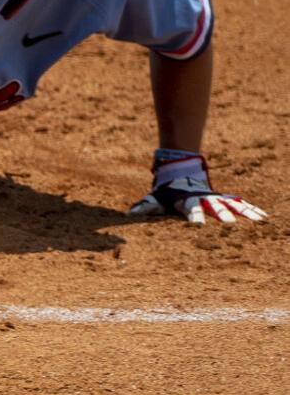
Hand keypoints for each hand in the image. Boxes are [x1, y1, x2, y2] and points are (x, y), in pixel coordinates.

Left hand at [129, 177, 267, 224]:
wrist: (181, 169)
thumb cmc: (167, 190)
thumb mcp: (156, 197)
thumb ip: (146, 206)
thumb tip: (130, 214)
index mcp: (187, 201)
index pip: (190, 210)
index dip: (194, 216)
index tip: (198, 225)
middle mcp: (204, 199)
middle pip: (213, 207)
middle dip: (221, 214)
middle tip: (228, 223)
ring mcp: (216, 197)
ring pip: (232, 205)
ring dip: (243, 212)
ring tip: (258, 220)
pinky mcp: (224, 198)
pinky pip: (240, 203)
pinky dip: (251, 209)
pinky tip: (263, 216)